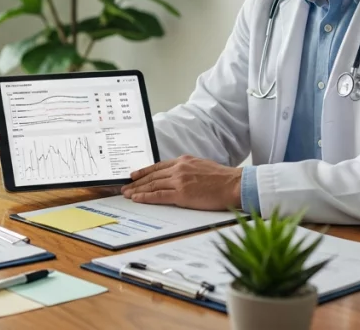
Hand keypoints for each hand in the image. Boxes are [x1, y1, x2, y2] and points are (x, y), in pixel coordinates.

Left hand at [120, 156, 242, 209]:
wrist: (234, 184)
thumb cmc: (222, 178)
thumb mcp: (201, 165)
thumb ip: (187, 169)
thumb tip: (177, 176)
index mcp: (183, 161)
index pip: (158, 166)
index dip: (144, 171)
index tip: (134, 175)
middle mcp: (179, 168)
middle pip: (152, 176)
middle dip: (137, 182)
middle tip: (125, 187)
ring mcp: (179, 181)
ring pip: (153, 185)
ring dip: (138, 190)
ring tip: (128, 194)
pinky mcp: (182, 194)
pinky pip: (159, 196)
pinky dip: (146, 197)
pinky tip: (138, 199)